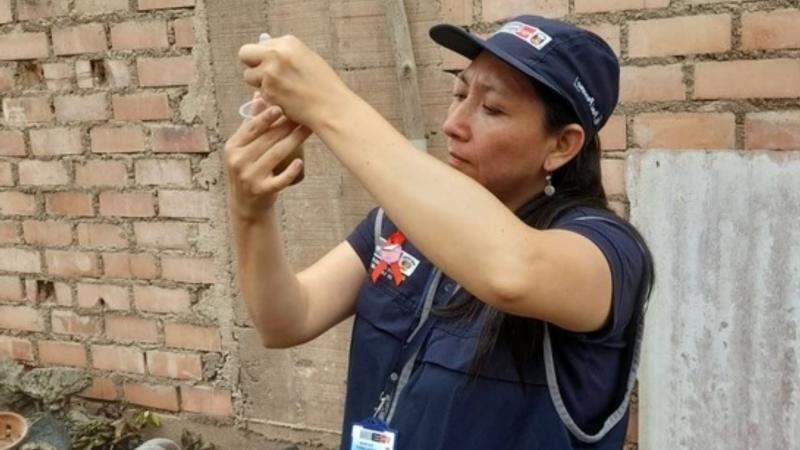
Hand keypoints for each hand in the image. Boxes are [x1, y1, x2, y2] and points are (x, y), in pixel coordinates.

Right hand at [224, 96, 310, 220]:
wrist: (246, 204)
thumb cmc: (248, 168)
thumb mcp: (244, 147)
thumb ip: (251, 122)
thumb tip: (259, 95)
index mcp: (233, 146)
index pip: (252, 128)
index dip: (267, 116)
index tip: (282, 106)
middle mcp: (238, 160)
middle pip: (267, 139)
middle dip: (287, 125)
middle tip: (304, 114)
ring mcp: (249, 177)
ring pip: (276, 154)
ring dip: (294, 140)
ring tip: (308, 130)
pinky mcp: (262, 191)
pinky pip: (279, 180)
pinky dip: (290, 172)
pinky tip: (300, 162)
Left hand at [238, 35, 352, 127]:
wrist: (331, 107)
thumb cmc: (324, 85)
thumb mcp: (307, 59)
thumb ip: (284, 53)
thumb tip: (263, 46)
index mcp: (288, 42)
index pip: (260, 44)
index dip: (264, 56)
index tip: (274, 65)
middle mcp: (276, 54)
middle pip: (245, 54)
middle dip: (252, 64)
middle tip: (264, 75)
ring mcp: (270, 73)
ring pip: (248, 76)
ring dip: (259, 83)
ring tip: (279, 90)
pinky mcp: (268, 91)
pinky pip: (258, 93)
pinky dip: (268, 97)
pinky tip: (284, 99)